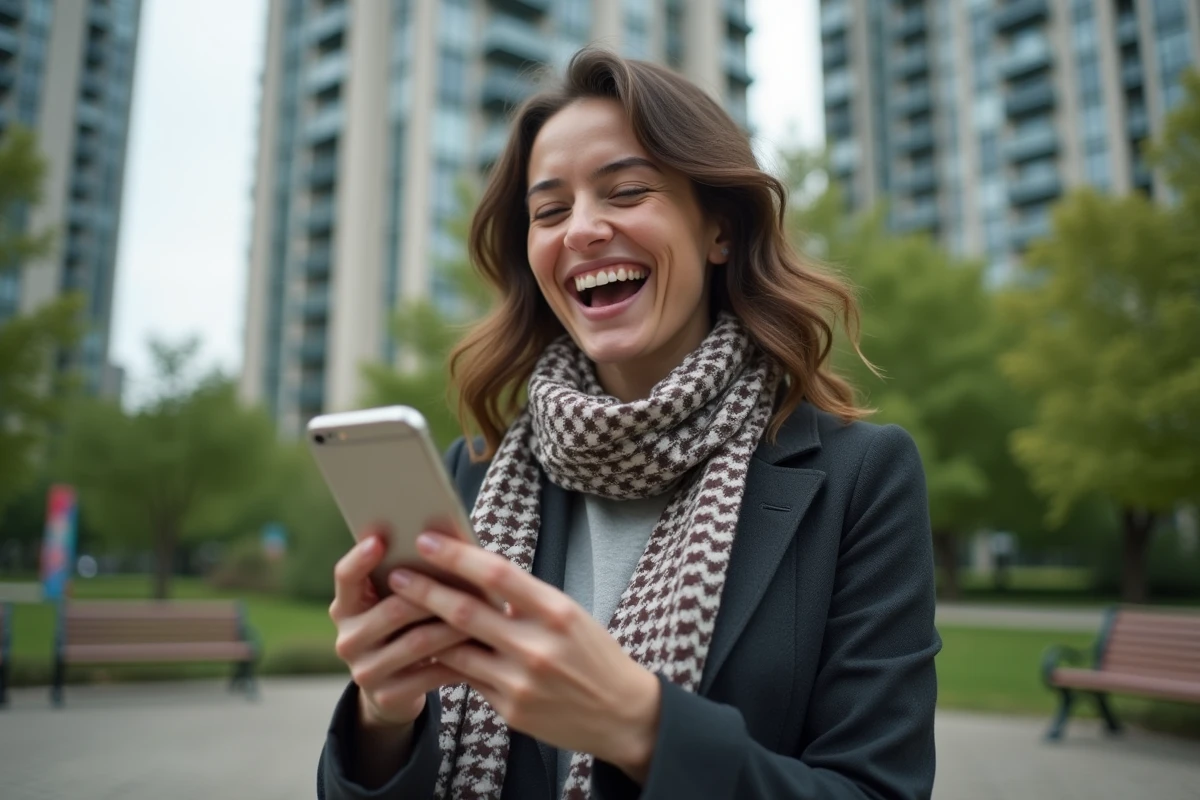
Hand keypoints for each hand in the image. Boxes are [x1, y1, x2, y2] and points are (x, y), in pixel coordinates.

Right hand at [328, 530, 471, 728]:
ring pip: (418, 641)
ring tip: (487, 612)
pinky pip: (430, 673)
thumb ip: (408, 577)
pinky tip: (483, 648)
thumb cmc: (404, 630)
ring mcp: (364, 671)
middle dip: (436, 593)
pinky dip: (460, 659)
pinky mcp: (386, 696)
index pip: (345, 577)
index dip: (360, 558)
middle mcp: (348, 639)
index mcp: (346, 607)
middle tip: (472, 579)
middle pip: (393, 609)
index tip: (380, 539)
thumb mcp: (394, 604)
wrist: (394, 690)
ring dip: (456, 626)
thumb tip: (448, 540)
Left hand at [389, 533, 662, 782]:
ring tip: (400, 611)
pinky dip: (446, 662)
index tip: (428, 541)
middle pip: (466, 611)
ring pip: (457, 649)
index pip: (498, 574)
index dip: (458, 556)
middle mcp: (538, 646)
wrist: (623, 714)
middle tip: (396, 574)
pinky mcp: (510, 710)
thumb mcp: (570, 616)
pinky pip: (468, 679)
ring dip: (425, 629)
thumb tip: (478, 573)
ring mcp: (521, 682)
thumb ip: (527, 599)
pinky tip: (426, 649)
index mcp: (557, 612)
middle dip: (425, 590)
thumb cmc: (594, 654)